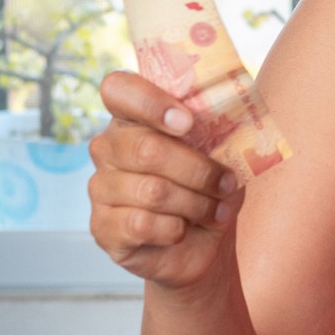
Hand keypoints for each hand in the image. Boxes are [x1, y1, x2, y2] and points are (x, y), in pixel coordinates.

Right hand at [88, 70, 244, 293]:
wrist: (203, 245)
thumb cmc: (210, 189)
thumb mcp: (223, 155)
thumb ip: (219, 132)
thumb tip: (234, 123)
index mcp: (133, 118)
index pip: (118, 89)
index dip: (150, 101)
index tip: (188, 122)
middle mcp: (108, 147)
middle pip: (146, 148)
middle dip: (198, 170)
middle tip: (227, 183)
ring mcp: (100, 188)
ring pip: (151, 191)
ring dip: (196, 204)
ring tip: (215, 211)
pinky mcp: (102, 228)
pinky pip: (141, 224)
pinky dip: (175, 229)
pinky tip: (183, 230)